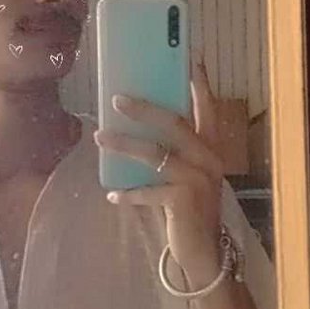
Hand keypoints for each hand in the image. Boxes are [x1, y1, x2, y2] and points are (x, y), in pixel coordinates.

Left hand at [94, 58, 224, 287]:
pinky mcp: (183, 201)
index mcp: (211, 148)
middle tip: (116, 99)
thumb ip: (172, 152)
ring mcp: (198, 180)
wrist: (204, 252)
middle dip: (144, 109)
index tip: (190, 56)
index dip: (199, 83)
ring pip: (155, 154)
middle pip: (175, 123)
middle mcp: (209, 159)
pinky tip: (111, 195)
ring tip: (99, 138)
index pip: (206, 108)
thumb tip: (132, 125)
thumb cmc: (188, 209)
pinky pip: (148, 191)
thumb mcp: (186, 175)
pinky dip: (127, 193)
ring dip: (123, 146)